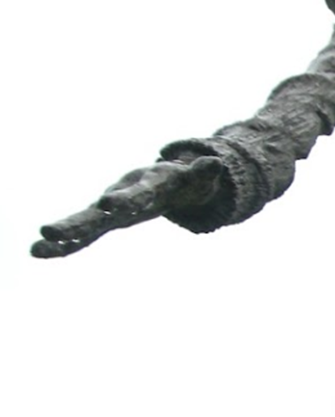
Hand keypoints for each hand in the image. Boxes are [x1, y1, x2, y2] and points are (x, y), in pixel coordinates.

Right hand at [31, 156, 223, 257]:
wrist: (173, 181)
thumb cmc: (188, 181)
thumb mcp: (199, 179)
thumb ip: (205, 173)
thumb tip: (215, 163)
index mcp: (148, 185)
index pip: (137, 194)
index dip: (126, 200)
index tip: (109, 205)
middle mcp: (123, 195)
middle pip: (99, 212)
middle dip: (78, 223)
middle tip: (50, 231)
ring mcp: (112, 208)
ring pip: (87, 224)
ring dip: (64, 235)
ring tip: (36, 246)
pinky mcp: (108, 221)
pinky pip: (86, 237)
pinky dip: (65, 245)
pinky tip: (38, 253)